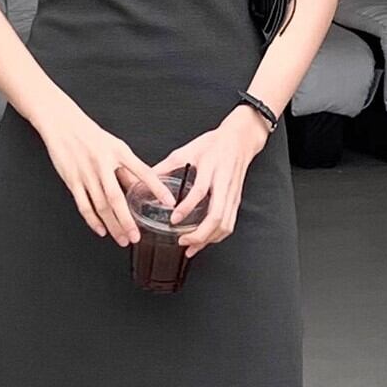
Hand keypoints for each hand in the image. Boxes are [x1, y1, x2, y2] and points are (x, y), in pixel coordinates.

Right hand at [37, 100, 174, 246]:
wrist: (62, 124)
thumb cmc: (90, 135)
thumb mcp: (115, 146)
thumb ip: (128, 168)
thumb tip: (142, 186)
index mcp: (118, 152)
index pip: (143, 171)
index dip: (157, 187)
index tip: (169, 201)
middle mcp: (103, 164)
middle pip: (116, 197)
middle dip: (127, 220)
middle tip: (136, 236)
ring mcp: (86, 173)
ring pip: (101, 205)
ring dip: (112, 225)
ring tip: (122, 238)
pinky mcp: (72, 180)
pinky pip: (84, 205)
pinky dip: (92, 220)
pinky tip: (101, 230)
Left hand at [152, 105, 271, 258]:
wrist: (240, 139)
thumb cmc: (215, 143)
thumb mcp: (188, 150)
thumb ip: (167, 166)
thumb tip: (147, 178)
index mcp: (211, 169)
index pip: (200, 192)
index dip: (187, 207)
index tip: (174, 219)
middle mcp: (224, 184)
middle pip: (216, 217)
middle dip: (200, 235)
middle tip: (183, 241)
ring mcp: (232, 195)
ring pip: (225, 225)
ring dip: (208, 240)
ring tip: (191, 247)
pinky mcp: (236, 201)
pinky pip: (229, 223)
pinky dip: (217, 236)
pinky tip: (205, 240)